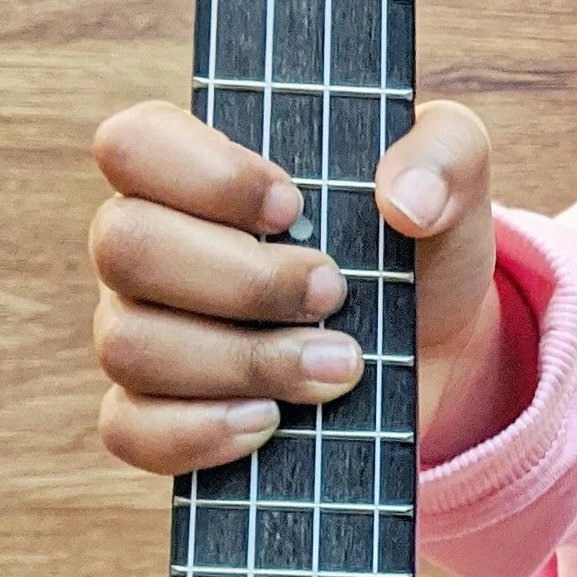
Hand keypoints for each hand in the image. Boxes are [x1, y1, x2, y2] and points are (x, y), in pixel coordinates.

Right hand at [90, 96, 496, 470]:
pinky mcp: (157, 414)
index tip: (292, 208)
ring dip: (242, 360)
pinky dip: (198, 432)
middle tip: (334, 292)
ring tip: (337, 366)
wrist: (433, 350)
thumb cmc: (416, 246)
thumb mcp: (451, 184)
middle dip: (242, 280)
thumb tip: (404, 201)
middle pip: (125, 246)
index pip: (133, 144)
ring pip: (130, 344)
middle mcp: (150, 247)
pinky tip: (270, 422)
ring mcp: (142, 331)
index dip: (203, 176)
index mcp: (195, 172)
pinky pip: (130, 429)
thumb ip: (445, 154)